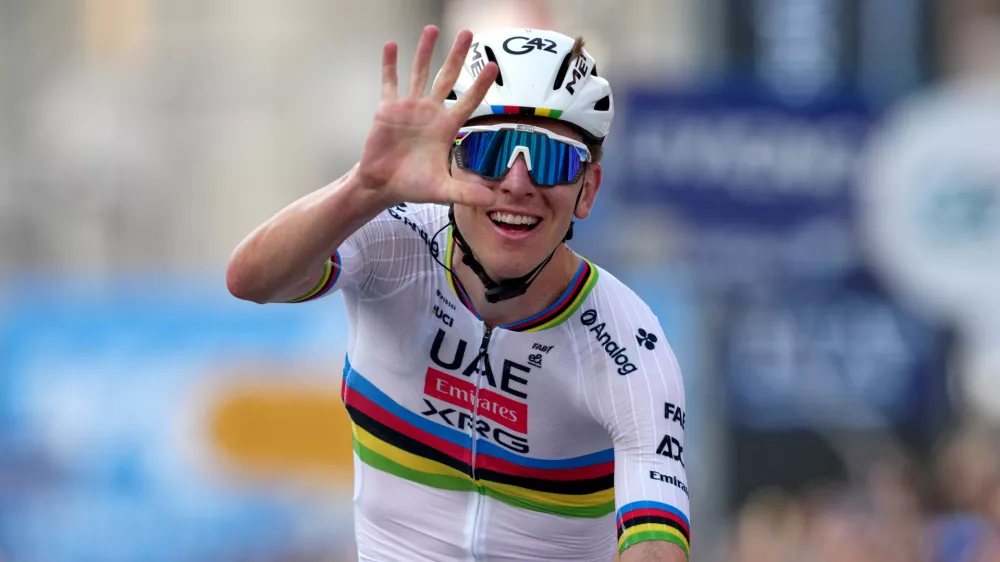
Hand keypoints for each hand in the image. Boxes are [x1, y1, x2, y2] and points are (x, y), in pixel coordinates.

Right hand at [356, 25, 498, 207]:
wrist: (383, 186)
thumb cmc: (414, 186)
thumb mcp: (443, 191)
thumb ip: (467, 194)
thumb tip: (494, 202)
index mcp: (446, 127)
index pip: (468, 101)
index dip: (480, 85)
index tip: (492, 66)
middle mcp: (430, 112)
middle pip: (446, 78)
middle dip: (457, 56)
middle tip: (467, 33)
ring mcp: (409, 108)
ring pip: (419, 73)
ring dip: (425, 51)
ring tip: (432, 29)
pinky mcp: (387, 109)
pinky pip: (390, 82)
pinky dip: (390, 64)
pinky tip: (391, 45)